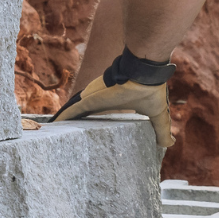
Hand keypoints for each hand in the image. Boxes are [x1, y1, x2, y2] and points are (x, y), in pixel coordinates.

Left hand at [52, 48, 175, 147]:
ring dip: (62, 121)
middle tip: (60, 135)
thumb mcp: (157, 115)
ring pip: (72, 111)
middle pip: (80, 114)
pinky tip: (51, 125)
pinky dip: (62, 117)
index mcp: (113, 104)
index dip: (89, 124)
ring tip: (50, 131)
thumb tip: (168, 144)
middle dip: (70, 124)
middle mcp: (100, 100)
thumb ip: (161, 129)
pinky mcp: (90, 98)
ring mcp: (93, 99)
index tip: (83, 133)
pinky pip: (72, 109)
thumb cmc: (152, 89)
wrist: (147, 73)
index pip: (97, 115)